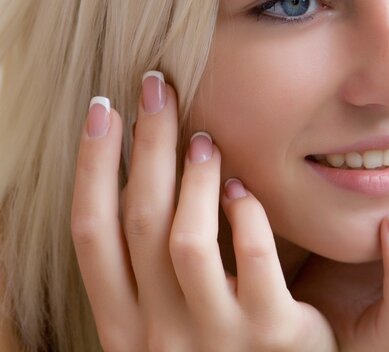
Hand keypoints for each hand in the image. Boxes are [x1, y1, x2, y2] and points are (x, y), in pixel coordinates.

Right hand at [70, 74, 336, 350]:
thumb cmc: (215, 348)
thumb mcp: (167, 319)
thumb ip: (149, 269)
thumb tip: (137, 180)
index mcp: (125, 326)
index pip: (90, 235)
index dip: (91, 166)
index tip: (101, 110)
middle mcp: (159, 334)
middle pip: (138, 222)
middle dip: (143, 145)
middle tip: (157, 88)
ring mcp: (216, 337)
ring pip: (186, 239)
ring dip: (192, 178)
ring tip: (204, 139)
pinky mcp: (273, 334)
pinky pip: (253, 257)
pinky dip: (245, 212)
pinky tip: (242, 189)